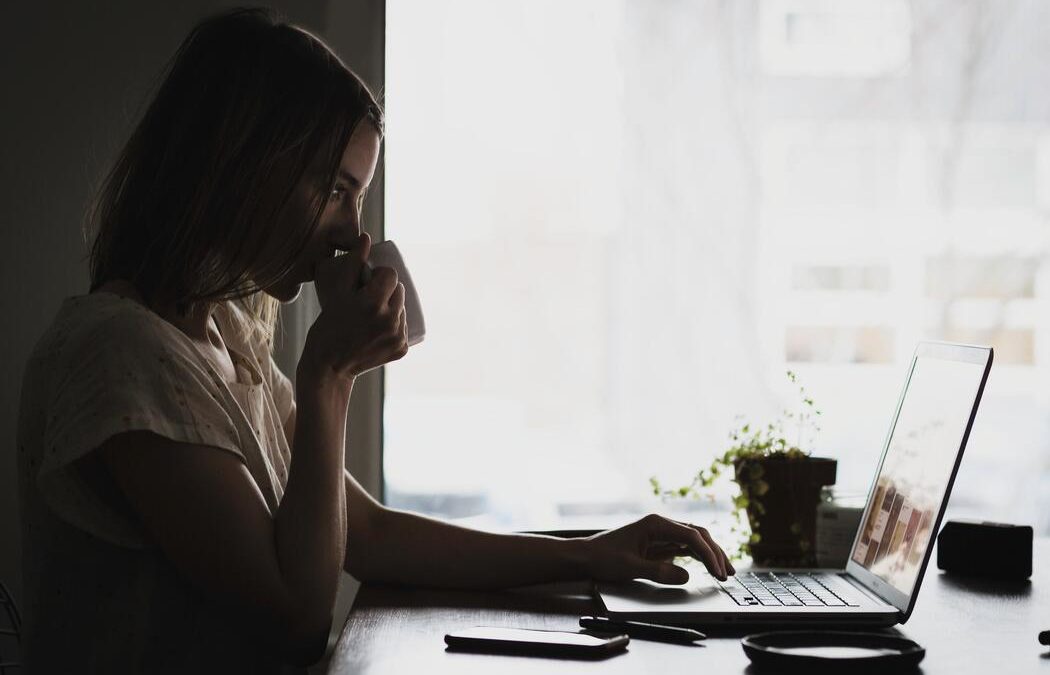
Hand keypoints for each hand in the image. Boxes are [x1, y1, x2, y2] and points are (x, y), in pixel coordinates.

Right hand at [301, 233, 407, 380]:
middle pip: (399, 291)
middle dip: (386, 290)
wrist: (329, 366)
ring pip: (402, 309)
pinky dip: (394, 325)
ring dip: (392, 307)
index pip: (391, 275)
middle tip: (368, 298)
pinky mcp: (402, 349)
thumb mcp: (337, 293)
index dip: (380, 275)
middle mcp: (390, 320)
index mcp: (373, 303)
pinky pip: (403, 327)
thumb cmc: (327, 326)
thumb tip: (366, 237)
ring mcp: (398, 336)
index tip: (368, 282)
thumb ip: (351, 264)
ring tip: (372, 313)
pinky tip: (379, 328)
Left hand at [582, 514, 734, 583]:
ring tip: (725, 571)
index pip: (691, 536)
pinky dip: (699, 557)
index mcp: (655, 524)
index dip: (708, 554)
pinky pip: (685, 548)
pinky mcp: (659, 544)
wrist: (586, 556)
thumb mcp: (630, 567)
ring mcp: (661, 533)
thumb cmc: (603, 558)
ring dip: (710, 554)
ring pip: (694, 540)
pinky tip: (709, 567)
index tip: (718, 571)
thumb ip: (658, 571)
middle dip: (715, 553)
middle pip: (697, 535)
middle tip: (728, 573)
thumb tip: (686, 575)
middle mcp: (661, 525)